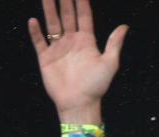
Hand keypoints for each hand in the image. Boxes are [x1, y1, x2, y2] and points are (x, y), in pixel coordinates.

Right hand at [28, 0, 127, 118]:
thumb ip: (114, 43)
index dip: (81, 2)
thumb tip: (125, 26)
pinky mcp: (46, 59)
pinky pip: (39, 42)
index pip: (83, 16)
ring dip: (49, 10)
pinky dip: (35, 32)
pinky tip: (33, 20)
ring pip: (52, 24)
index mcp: (86, 41)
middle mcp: (71, 42)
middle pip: (66, 16)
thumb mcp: (110, 63)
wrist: (79, 104)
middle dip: (64, 1)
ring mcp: (58, 49)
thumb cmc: (96, 86)